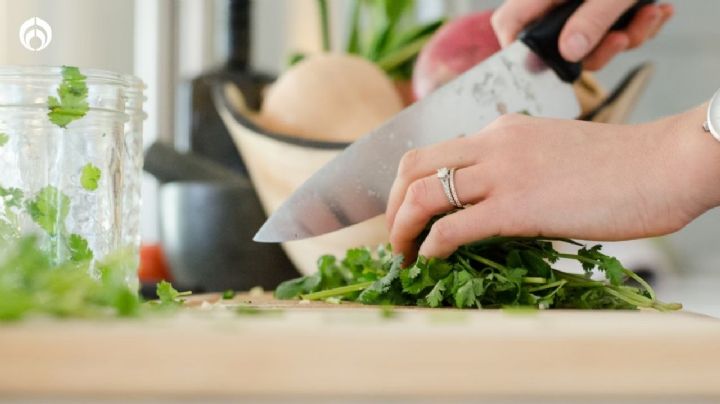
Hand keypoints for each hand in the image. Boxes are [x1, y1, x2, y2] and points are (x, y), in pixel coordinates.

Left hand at [386, 105, 719, 260]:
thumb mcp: (551, 153)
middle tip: (395, 237)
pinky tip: (430, 260)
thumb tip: (488, 207)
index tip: (407, 214)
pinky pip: (453, 227)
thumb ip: (514, 169)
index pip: (433, 152)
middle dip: (391, 205)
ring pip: (422, 194)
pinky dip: (430, 246)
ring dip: (401, 229)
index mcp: (500, 131)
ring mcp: (502, 173)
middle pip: (412, 166)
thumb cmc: (617, 167)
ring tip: (403, 256)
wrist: (663, 164)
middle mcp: (492, 144)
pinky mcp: (517, 206)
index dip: (407, 185)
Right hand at [491, 0, 673, 69]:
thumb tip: (571, 54)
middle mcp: (558, 2)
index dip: (518, 51)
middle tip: (622, 38)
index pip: (510, 24)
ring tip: (650, 14)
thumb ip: (592, 19)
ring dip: (627, 36)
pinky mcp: (603, 7)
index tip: (543, 69)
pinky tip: (657, 11)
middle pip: (559, 44)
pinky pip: (613, 30)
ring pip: (592, 41)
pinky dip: (638, 26)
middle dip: (599, 49)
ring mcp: (581, 5)